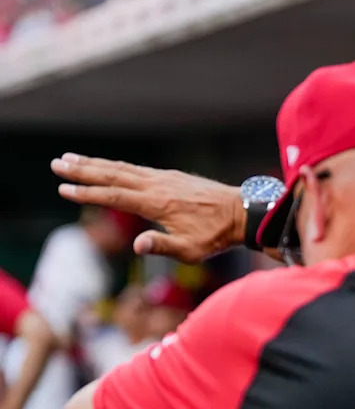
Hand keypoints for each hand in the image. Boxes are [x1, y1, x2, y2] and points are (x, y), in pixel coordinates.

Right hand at [51, 153, 245, 263]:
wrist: (243, 212)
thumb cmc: (217, 236)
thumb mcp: (191, 250)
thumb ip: (162, 246)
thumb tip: (137, 245)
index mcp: (158, 203)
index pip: (115, 195)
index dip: (88, 192)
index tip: (63, 188)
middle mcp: (158, 185)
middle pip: (113, 175)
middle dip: (83, 170)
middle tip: (56, 163)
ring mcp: (165, 178)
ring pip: (124, 168)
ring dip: (96, 163)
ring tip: (72, 158)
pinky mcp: (172, 177)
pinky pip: (138, 169)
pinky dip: (118, 165)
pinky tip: (108, 166)